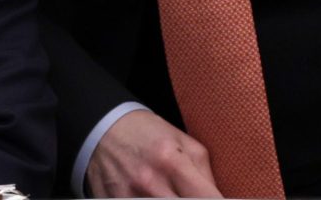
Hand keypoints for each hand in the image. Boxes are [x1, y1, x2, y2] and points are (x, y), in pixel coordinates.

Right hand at [86, 109, 220, 197]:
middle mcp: (150, 182)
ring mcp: (129, 195)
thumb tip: (219, 199)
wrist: (101, 128)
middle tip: (188, 195)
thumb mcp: (183, 142)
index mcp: (172, 161)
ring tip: (170, 192)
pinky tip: (152, 194)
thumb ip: (205, 174)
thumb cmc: (146, 134)